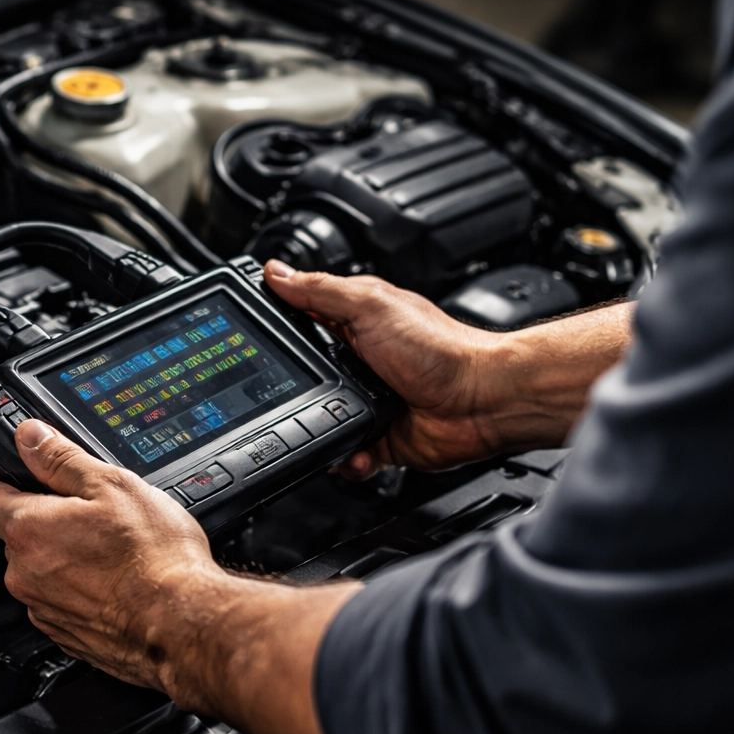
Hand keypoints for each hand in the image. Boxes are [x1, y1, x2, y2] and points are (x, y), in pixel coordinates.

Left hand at [0, 418, 354, 733]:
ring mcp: (43, 607)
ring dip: (62, 557)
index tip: (22, 474)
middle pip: (15, 535)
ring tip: (109, 551)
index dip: (1, 478)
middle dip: (44, 520)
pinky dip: (78, 590)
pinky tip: (114, 582)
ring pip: (38, 570)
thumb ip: (60, 458)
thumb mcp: (112, 485)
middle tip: (88, 512)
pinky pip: (58, 601)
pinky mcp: (64, 634)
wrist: (182, 623)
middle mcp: (24, 573)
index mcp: (28, 529)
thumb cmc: (154, 559)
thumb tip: (29, 435)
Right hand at [264, 261, 633, 476]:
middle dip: (290, 391)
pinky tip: (353, 451)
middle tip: (286, 394)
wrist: (483, 401)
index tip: (251, 338)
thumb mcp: (370, 306)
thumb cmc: (441, 349)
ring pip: (318, 421)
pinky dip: (345, 460)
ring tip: (323, 428)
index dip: (276, 329)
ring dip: (315, 431)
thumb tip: (276, 272)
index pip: (301, 322)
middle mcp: (359, 363)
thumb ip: (320, 290)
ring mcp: (367, 402)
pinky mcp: (378, 438)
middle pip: (304, 378)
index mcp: (353, 325)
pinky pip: (346, 455)